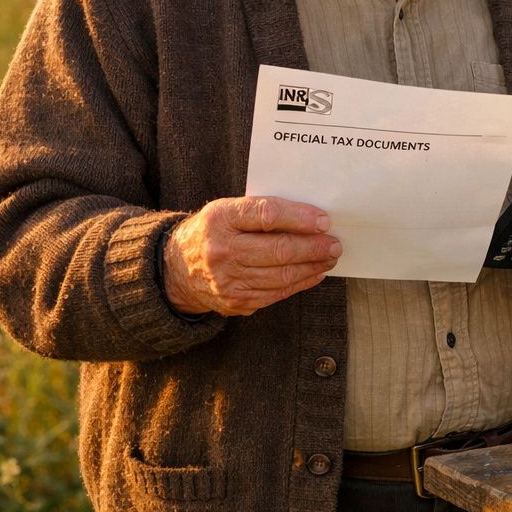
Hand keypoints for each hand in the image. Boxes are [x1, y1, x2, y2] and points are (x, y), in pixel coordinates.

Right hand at [163, 197, 339, 315]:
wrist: (176, 269)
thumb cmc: (213, 232)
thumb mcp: (226, 210)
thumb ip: (261, 211)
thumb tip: (311, 218)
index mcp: (220, 219)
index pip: (267, 214)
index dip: (299, 218)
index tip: (323, 221)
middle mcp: (221, 250)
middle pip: (279, 250)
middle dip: (313, 247)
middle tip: (335, 244)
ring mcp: (228, 280)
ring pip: (282, 275)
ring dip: (312, 266)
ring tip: (329, 257)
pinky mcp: (236, 301)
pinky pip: (277, 292)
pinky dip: (301, 282)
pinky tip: (314, 273)